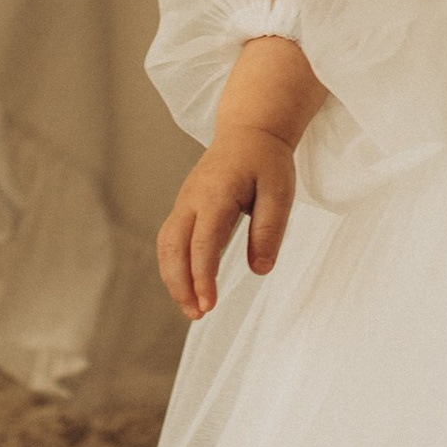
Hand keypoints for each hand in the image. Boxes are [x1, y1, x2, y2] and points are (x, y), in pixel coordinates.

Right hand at [156, 125, 298, 321]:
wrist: (249, 131)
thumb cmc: (266, 161)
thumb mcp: (280, 193)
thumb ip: (269, 231)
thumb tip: (259, 269)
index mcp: (215, 194)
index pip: (202, 243)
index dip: (203, 277)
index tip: (209, 305)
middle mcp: (191, 199)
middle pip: (173, 247)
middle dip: (180, 285)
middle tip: (197, 314)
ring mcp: (183, 202)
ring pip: (166, 246)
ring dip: (173, 279)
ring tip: (192, 308)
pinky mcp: (184, 208)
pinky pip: (170, 240)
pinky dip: (174, 266)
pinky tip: (189, 286)